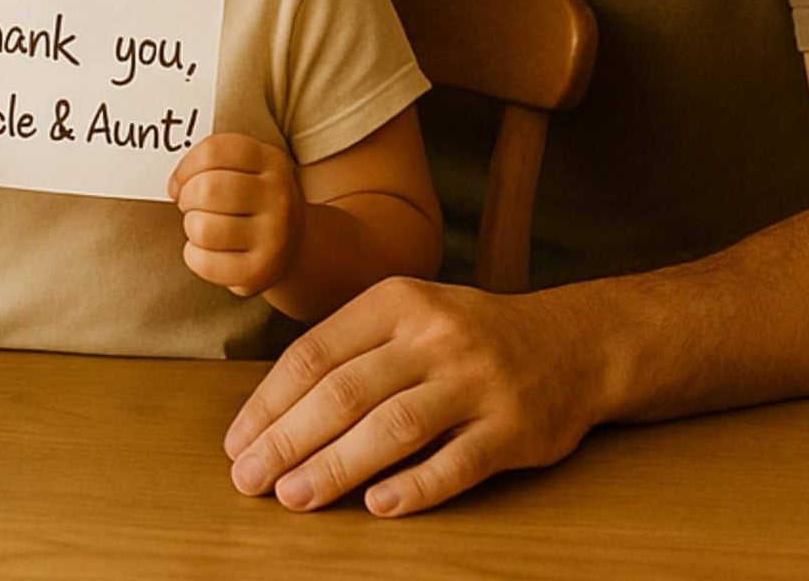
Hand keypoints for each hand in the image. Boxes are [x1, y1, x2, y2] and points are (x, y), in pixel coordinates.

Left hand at [169, 133, 303, 298]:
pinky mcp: (260, 271)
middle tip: (192, 204)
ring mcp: (273, 237)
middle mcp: (278, 197)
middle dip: (187, 198)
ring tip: (202, 225)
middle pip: (207, 190)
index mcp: (272, 161)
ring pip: (202, 228)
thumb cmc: (253, 200)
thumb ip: (210, 163)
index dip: (186, 166)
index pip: (214, 151)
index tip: (182, 179)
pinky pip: (205, 262)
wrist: (294, 246)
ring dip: (191, 226)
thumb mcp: (246, 168)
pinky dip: (193, 255)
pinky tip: (206, 250)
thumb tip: (174, 185)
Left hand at [224, 276, 608, 514]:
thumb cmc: (467, 336)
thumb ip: (351, 351)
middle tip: (249, 479)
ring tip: (293, 497)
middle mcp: (433, 335)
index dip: (270, 402)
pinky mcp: (514, 428)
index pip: (315, 353)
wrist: (571, 342)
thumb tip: (274, 414)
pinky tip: (378, 507)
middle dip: (288, 439)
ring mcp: (476, 380)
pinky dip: (415, 486)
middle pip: (345, 390)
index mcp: (395, 301)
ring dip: (337, 466)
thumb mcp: (408, 316)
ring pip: (393, 426)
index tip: (236, 441)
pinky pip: (457, 462)